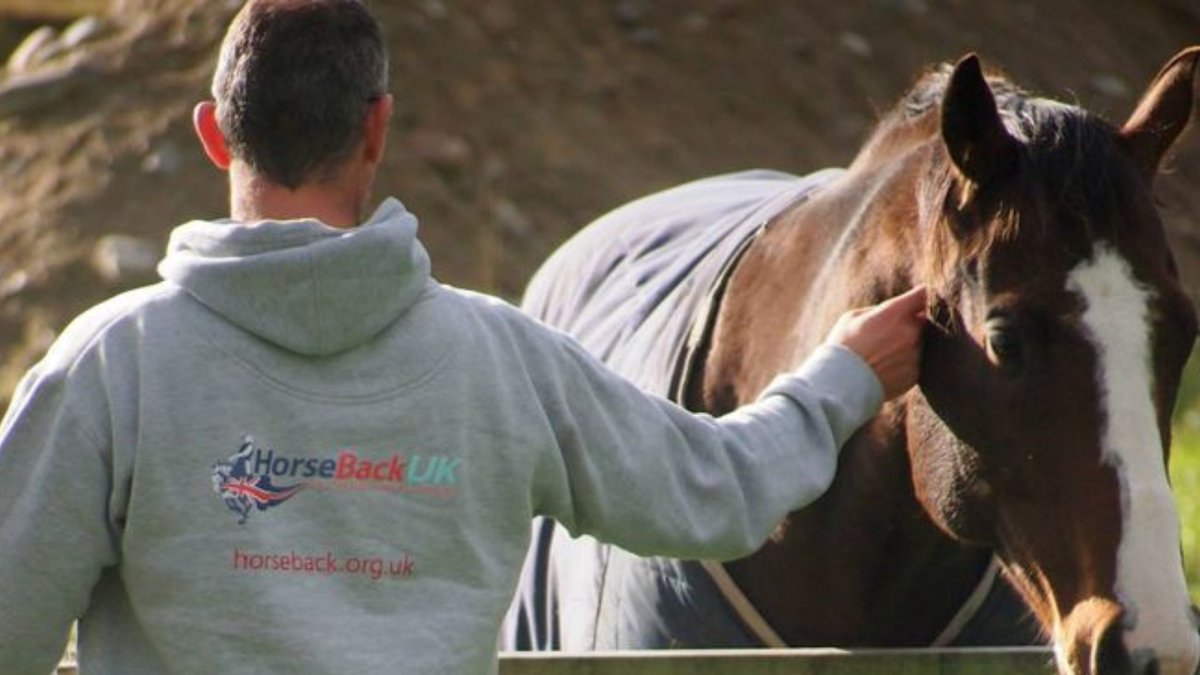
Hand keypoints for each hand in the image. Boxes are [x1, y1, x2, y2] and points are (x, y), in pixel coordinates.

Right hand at [825, 286, 927, 400]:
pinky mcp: (915, 375)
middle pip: (923, 320)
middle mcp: (910, 332)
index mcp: (894, 313)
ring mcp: (915, 355)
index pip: (922, 295)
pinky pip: (916, 363)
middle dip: (912, 322)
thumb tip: (891, 312)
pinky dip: (904, 363)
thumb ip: (878, 311)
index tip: (916, 297)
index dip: (919, 295)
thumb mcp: (852, 317)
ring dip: (908, 344)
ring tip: (883, 353)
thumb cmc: (842, 347)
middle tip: (891, 330)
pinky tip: (883, 367)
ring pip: (919, 343)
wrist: (841, 384)